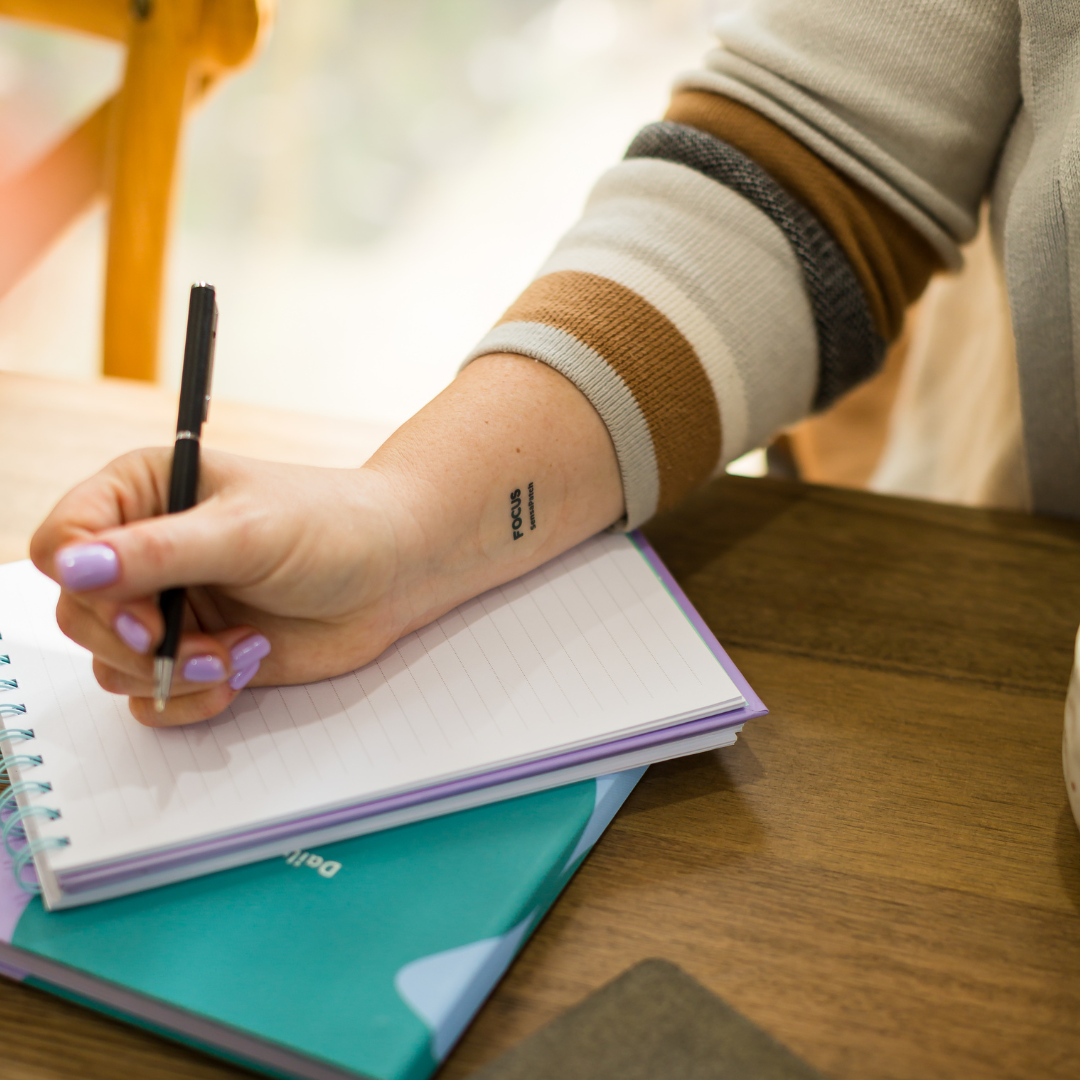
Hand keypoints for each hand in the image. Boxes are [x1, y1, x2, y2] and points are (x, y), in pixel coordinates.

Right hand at [31, 448, 412, 725]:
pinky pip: (152, 697)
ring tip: (236, 654)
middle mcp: (146, 551)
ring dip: (168, 673)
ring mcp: (171, 606)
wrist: (396, 572)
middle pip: (78, 612)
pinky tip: (242, 671)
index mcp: (145, 495)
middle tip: (188, 646)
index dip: (85, 584)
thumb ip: (161, 551)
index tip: (140, 614)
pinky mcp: (198, 652)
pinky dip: (188, 698)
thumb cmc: (333, 527)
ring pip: (111, 663)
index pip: (64, 540)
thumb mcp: (248, 531)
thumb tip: (74, 564)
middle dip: (132, 641)